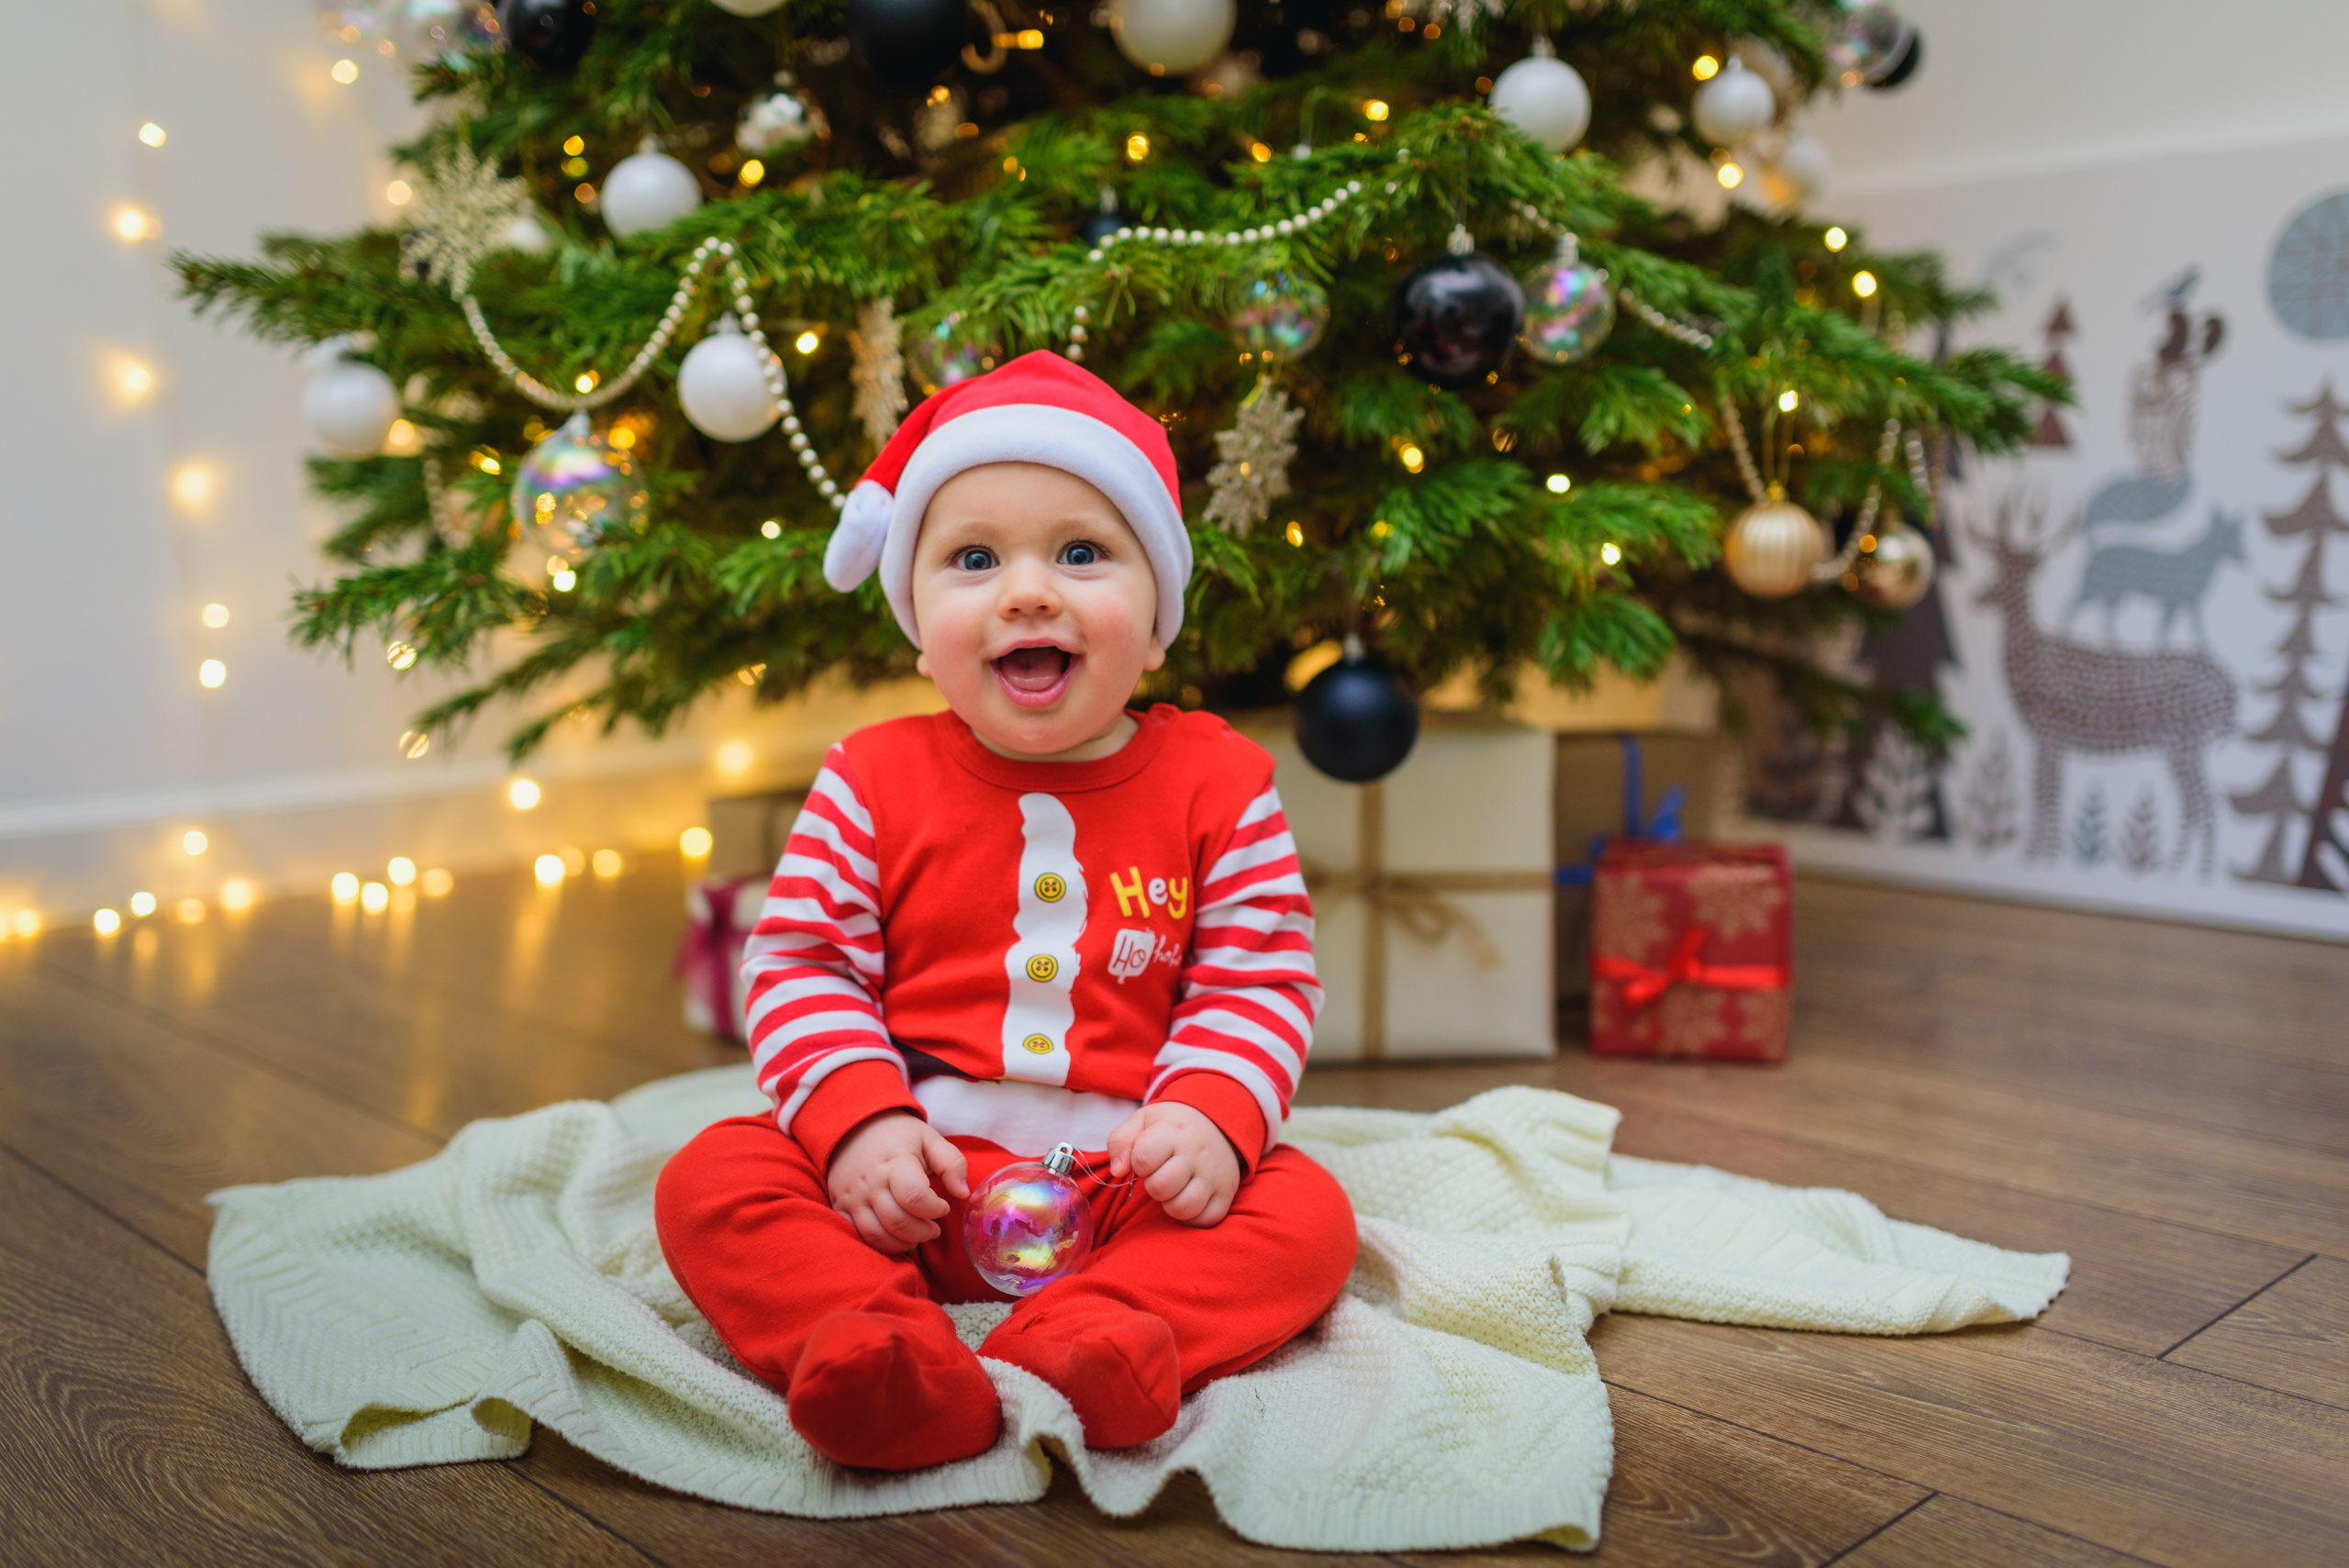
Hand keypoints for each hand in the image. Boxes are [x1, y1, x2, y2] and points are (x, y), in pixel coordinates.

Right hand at [826, 1112, 969, 1253]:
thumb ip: (952, 1163)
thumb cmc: (897, 1136)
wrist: (852, 1128)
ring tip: (917, 1235)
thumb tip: (963, 1193)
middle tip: (934, 1228)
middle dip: (923, 1232)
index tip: (943, 1207)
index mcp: (895, 1163)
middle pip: (898, 1222)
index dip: (934, 1209)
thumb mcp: (929, 1138)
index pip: (915, 1197)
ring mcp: (853, 1198)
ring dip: (903, 1243)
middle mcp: (871, 1184)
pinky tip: (895, 1236)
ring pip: (878, 1236)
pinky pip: (859, 1237)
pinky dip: (880, 1244)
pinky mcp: (841, 1208)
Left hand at [1105, 1101, 1240, 1226]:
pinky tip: (1188, 1199)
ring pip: (1183, 1208)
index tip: (1145, 1158)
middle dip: (1152, 1185)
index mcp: (1173, 1132)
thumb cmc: (1171, 1125)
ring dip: (1171, 1204)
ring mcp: (1214, 1175)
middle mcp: (1197, 1154)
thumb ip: (1121, 1140)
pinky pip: (1206, 1220)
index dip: (1137, 1163)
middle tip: (1159, 1174)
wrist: (1217, 1121)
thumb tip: (1117, 1171)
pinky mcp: (1227, 1192)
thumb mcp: (1143, 1120)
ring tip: (1173, 1189)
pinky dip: (1193, 1217)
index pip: (1143, 1159)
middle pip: (1161, 1187)